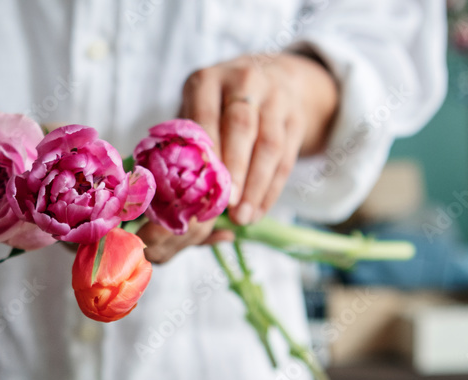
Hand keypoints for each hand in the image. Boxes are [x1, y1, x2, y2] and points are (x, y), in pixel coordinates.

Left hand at [139, 52, 338, 263]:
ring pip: (270, 145)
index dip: (208, 151)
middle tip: (226, 206)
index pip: (206, 114)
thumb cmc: (213, 104)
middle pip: (242, 127)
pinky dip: (272, 189)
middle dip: (235, 170)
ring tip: (242, 218)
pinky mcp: (296, 118)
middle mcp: (244, 81)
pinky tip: (257, 211)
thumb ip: (184, 140)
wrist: (266, 74)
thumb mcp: (192, 109)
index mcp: (208, 80)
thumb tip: (171, 189)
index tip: (204, 186)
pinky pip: (286, 158)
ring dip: (256, 186)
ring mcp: (275, 98)